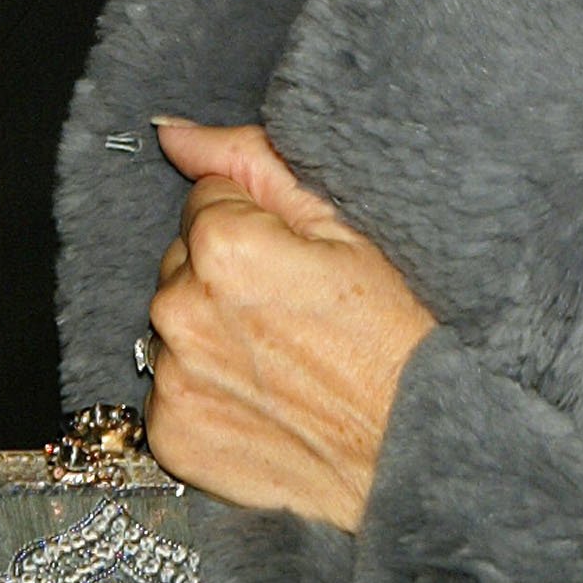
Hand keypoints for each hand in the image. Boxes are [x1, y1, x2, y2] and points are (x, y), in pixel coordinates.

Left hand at [142, 117, 435, 531]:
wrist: (412, 451)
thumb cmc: (390, 335)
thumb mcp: (339, 224)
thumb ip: (249, 161)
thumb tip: (174, 131)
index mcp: (222, 245)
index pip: (207, 200)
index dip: (255, 224)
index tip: (293, 262)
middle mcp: (181, 308)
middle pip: (185, 261)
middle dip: (224, 275)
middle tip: (289, 313)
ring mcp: (173, 378)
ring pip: (176, 322)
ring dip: (211, 332)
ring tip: (278, 359)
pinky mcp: (171, 435)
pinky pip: (170, 386)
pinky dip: (205, 390)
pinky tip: (258, 398)